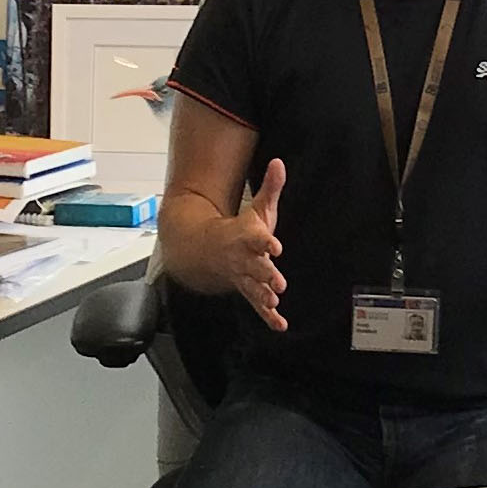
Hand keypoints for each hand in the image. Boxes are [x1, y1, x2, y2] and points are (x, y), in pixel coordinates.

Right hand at [213, 158, 288, 332]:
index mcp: (247, 237)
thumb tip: (279, 162)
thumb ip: (270, 188)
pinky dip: (268, 317)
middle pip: (254, 267)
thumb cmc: (240, 230)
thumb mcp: (256, 208)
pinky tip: (280, 325)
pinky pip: (256, 306)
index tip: (276, 246)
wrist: (206, 250)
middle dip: (266, 275)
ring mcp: (243, 277)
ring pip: (252, 287)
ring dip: (263, 296)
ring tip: (274, 302)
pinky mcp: (247, 291)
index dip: (266, 242)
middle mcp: (243, 259)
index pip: (256, 238)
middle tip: (278, 284)